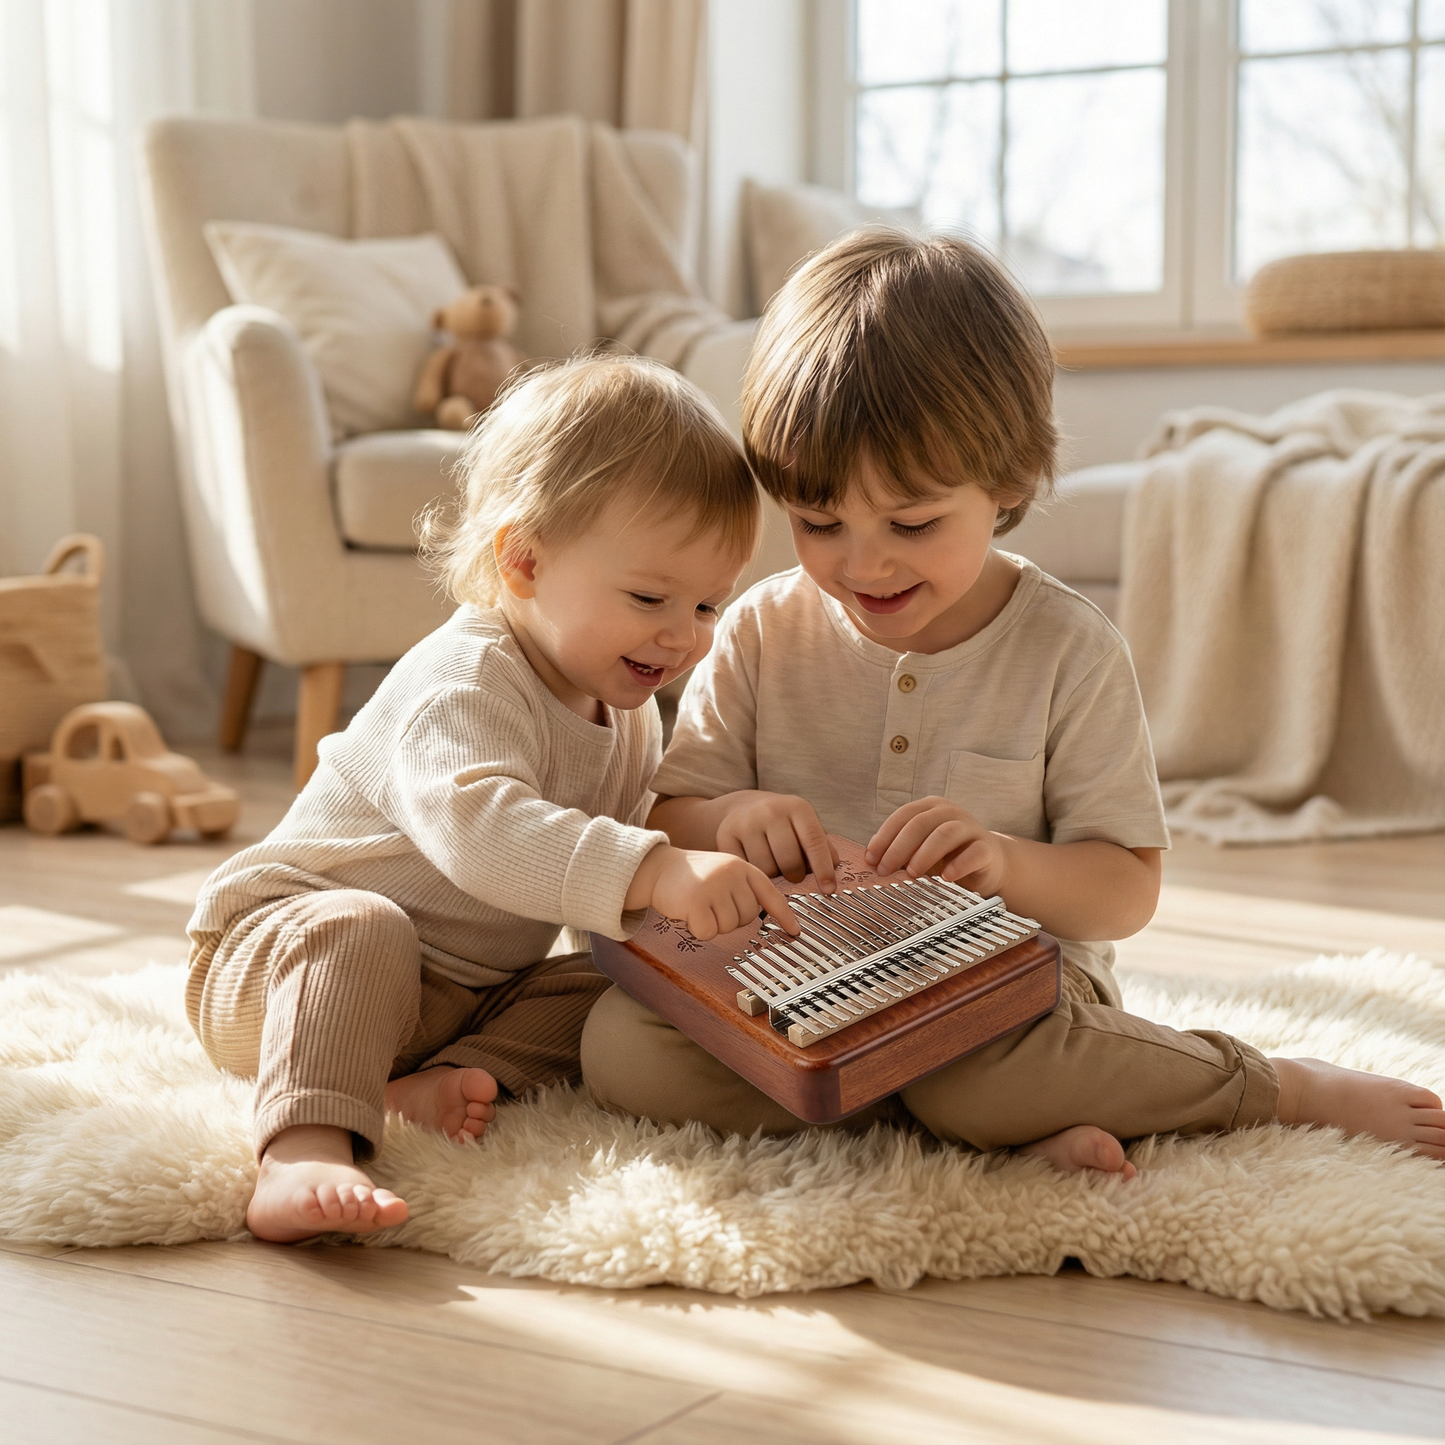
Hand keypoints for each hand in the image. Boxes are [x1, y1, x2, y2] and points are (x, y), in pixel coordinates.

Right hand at [646, 846, 799, 940]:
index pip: (771, 894)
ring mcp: (714, 886)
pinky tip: (690, 913)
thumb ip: (743, 887)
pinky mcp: (697, 900)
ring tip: (700, 904)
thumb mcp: (724, 871)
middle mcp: (731, 873)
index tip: (795, 931)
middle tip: (711, 904)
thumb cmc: (692, 875)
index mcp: (742, 866)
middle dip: (730, 918)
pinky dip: (698, 929)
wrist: (657, 867)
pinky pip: (709, 932)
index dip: (784, 915)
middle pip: (747, 916)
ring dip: (713, 923)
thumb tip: (766, 913)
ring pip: (729, 926)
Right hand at [715, 793, 837, 888]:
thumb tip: (832, 872)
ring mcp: (746, 821)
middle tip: (792, 873)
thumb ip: (822, 848)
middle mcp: (770, 810)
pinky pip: (744, 869)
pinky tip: (754, 865)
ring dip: (773, 876)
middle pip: (789, 861)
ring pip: (766, 870)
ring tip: (772, 864)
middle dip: (795, 875)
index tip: (828, 889)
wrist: (744, 808)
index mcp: (797, 807)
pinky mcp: (725, 834)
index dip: (823, 869)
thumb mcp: (805, 827)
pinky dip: (752, 874)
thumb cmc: (783, 824)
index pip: (814, 842)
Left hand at [866, 797, 1009, 894]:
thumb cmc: (949, 855)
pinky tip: (946, 877)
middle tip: (885, 870)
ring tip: (912, 873)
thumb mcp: (920, 849)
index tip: (871, 859)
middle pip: (920, 823)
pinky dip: (958, 865)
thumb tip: (872, 861)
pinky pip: (974, 853)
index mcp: (930, 808)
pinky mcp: (987, 848)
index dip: (884, 837)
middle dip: (898, 848)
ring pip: (945, 833)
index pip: (902, 816)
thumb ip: (899, 850)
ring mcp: (970, 828)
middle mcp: (949, 813)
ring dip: (924, 854)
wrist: (988, 862)